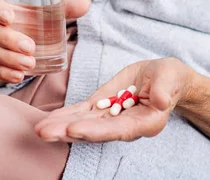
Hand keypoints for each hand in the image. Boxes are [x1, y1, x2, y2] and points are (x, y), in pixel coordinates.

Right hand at [0, 0, 90, 83]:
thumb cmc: (36, 17)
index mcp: (1, 3)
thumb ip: (66, 6)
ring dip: (9, 59)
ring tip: (29, 64)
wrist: (25, 36)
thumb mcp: (50, 9)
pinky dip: (4, 73)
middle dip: (9, 39)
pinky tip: (18, 76)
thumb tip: (86, 4)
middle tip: (30, 47)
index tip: (9, 17)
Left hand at [35, 57, 194, 142]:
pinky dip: (64, 115)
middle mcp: (124, 125)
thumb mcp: (170, 77)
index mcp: (144, 122)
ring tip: (39, 128)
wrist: (164, 78)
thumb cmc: (170, 78)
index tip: (74, 129)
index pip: (117, 130)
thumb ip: (165, 89)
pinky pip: (80, 112)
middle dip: (68, 132)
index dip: (95, 131)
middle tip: (44, 132)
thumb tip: (161, 101)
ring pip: (82, 123)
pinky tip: (47, 119)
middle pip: (94, 131)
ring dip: (60, 126)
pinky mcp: (101, 106)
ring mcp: (110, 117)